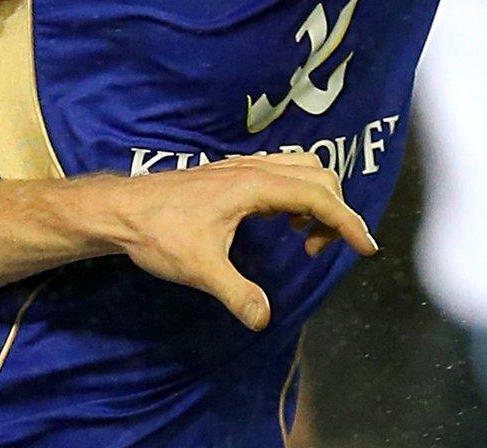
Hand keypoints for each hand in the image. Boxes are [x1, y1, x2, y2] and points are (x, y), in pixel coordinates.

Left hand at [89, 152, 375, 330]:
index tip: (367, 249)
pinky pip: (282, 172)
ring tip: (305, 239)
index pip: (319, 196)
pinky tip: (281, 224)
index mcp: (253, 185)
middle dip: (335, 211)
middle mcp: (252, 168)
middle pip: (319, 175)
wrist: (120, 210)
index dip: (348, 222)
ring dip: (317, 199)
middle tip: (319, 252)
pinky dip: (297, 194)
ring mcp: (241, 167)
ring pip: (301, 169)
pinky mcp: (231, 173)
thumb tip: (264, 319)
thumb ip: (237, 292)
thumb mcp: (199, 268)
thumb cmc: (157, 233)